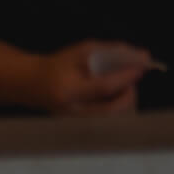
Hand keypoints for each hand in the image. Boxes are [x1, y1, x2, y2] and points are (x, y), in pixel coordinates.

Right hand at [34, 41, 151, 115]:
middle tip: (135, 76)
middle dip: (129, 94)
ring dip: (124, 97)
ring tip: (125, 81)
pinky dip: (115, 100)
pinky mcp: (81, 122)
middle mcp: (72, 110)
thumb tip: (139, 55)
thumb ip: (108, 52)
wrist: (31, 84)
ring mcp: (76, 119)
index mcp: (68, 90)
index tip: (143, 66)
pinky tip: (117, 88)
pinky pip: (104, 113)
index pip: (104, 87)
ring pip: (110, 114)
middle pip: (110, 109)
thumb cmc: (57, 64)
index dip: (126, 77)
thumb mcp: (80, 51)